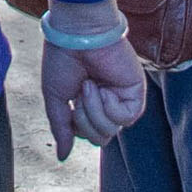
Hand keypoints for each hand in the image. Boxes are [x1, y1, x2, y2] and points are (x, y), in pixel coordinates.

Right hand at [36, 2, 147, 157]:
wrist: (76, 34)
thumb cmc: (62, 59)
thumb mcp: (56, 98)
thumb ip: (61, 128)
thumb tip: (62, 157)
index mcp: (88, 102)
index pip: (87, 135)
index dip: (76, 125)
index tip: (70, 99)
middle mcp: (106, 101)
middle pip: (101, 138)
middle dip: (84, 121)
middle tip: (80, 92)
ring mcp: (121, 96)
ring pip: (112, 130)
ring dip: (94, 111)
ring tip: (90, 85)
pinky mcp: (135, 91)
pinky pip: (126, 118)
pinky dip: (110, 108)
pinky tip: (104, 89)